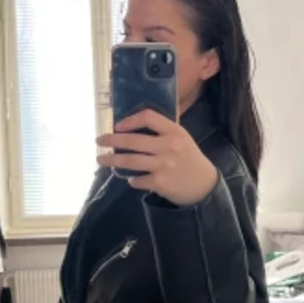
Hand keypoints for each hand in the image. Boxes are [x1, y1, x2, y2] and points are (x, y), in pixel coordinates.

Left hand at [97, 109, 218, 206]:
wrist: (204, 185)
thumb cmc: (189, 159)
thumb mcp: (182, 139)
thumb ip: (163, 131)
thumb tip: (132, 124)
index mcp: (174, 131)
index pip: (148, 117)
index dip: (130, 120)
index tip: (117, 126)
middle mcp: (168, 146)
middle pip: (132, 140)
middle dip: (111, 140)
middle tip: (99, 141)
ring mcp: (163, 165)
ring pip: (129, 160)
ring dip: (111, 160)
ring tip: (100, 160)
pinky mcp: (160, 182)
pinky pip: (137, 180)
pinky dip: (131, 180)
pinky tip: (131, 179)